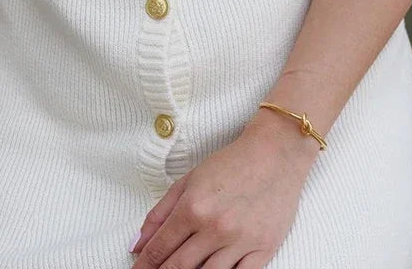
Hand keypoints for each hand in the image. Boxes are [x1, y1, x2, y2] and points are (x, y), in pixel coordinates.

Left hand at [129, 112, 320, 267]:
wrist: (275, 153)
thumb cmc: (231, 163)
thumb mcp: (189, 180)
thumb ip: (160, 212)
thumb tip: (137, 243)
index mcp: (193, 207)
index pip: (160, 247)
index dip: (144, 264)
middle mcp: (214, 227)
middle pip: (179, 267)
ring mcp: (240, 241)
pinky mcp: (263, 249)